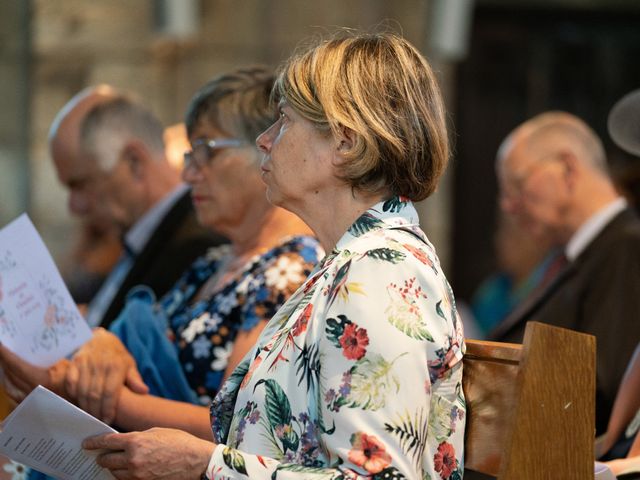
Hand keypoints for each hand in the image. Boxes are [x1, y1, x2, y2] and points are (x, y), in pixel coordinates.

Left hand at [0, 345, 68, 400]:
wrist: (78, 402)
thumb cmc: (74, 383)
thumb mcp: (66, 367)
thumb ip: (52, 359)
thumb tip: (39, 347)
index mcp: (39, 379)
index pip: (16, 365)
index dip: (6, 354)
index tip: (1, 344)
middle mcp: (31, 390)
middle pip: (10, 375)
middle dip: (4, 362)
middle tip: (2, 350)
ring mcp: (29, 400)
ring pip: (9, 386)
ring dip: (6, 374)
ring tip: (5, 363)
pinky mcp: (30, 406)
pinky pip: (13, 395)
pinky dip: (10, 385)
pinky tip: (11, 379)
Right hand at [66, 328, 147, 423]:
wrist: (101, 337)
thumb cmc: (117, 355)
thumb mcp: (130, 364)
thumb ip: (135, 379)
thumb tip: (144, 391)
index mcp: (116, 366)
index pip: (110, 393)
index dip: (108, 409)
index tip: (108, 420)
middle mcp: (100, 364)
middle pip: (95, 395)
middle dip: (96, 411)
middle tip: (97, 421)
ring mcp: (86, 363)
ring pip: (82, 391)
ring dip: (85, 406)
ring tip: (89, 415)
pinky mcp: (75, 362)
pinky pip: (71, 383)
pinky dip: (73, 395)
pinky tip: (78, 402)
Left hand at [83, 428, 214, 478]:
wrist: (196, 460)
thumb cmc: (179, 441)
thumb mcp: (156, 432)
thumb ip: (137, 437)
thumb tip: (123, 442)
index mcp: (136, 441)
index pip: (107, 442)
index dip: (94, 443)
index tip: (86, 444)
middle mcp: (133, 459)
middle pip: (107, 460)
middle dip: (102, 457)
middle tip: (101, 455)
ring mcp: (138, 474)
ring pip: (115, 473)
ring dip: (113, 467)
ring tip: (115, 463)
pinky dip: (124, 475)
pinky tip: (127, 470)